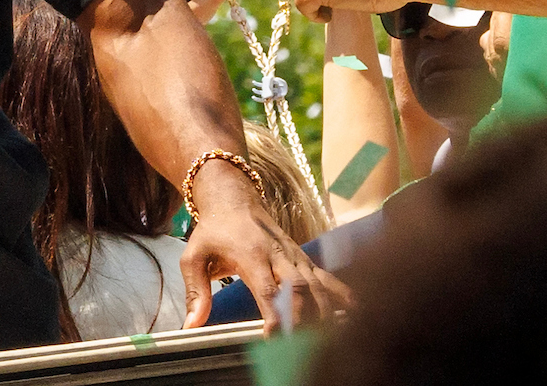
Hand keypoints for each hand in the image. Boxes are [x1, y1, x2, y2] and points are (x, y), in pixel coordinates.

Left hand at [178, 166, 350, 330]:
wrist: (234, 200)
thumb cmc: (214, 232)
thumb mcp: (194, 255)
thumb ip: (196, 291)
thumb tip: (192, 324)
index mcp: (251, 255)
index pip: (267, 289)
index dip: (274, 315)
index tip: (274, 338)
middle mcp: (278, 254)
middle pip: (298, 288)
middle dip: (303, 319)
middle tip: (301, 346)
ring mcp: (295, 256)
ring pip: (317, 285)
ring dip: (323, 313)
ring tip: (325, 341)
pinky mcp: (305, 258)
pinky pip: (327, 277)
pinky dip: (342, 295)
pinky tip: (354, 314)